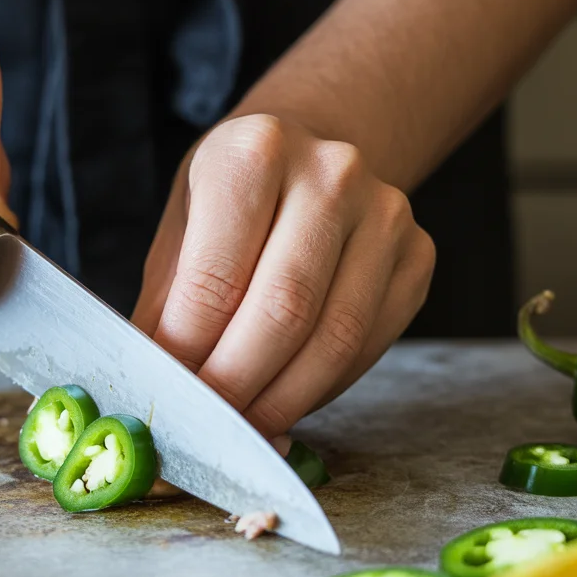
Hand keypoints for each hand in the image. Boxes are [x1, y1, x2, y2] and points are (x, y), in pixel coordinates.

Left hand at [132, 114, 434, 437]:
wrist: (309, 153)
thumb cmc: (230, 201)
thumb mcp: (178, 234)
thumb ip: (167, 311)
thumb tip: (159, 392)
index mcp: (252, 151)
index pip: (215, 278)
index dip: (189, 353)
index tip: (170, 395)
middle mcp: (329, 172)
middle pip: (283, 311)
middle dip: (238, 385)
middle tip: (208, 424)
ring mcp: (384, 213)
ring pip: (334, 339)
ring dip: (283, 399)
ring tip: (245, 424)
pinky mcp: (418, 255)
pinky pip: (368, 346)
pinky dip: (322, 389)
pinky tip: (288, 397)